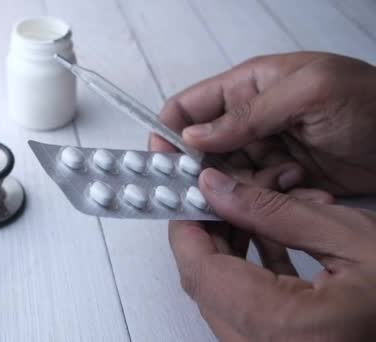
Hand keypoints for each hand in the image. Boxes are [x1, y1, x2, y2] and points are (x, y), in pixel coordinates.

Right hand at [152, 52, 375, 194]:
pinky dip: (275, 200)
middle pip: (202, 152)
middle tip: (216, 192)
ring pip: (229, 180)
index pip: (188, 108)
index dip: (168, 133)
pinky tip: (307, 189)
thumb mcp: (309, 92)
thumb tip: (191, 136)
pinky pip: (259, 197)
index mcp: (247, 88)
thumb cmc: (369, 101)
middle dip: (206, 172)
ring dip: (250, 188)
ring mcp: (265, 153)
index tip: (162, 165)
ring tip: (290, 180)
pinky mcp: (282, 181)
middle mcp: (249, 121)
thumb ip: (248, 113)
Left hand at [171, 169, 375, 340]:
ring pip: (220, 296)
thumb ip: (276, 212)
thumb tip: (217, 187)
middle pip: (205, 283)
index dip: (186, 223)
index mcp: (281, 327)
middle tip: (222, 193)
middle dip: (208, 231)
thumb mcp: (353, 240)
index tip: (187, 189)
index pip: (200, 269)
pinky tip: (269, 241)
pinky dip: (246, 273)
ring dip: (228, 249)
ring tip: (252, 211)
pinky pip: (242, 310)